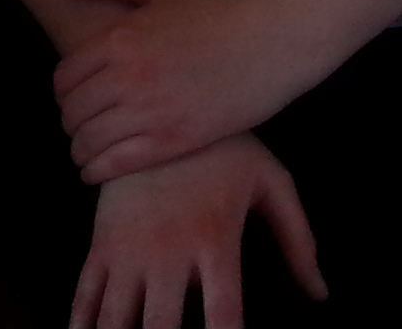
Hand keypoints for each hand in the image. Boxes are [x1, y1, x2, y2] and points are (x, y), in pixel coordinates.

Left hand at [49, 0, 331, 183]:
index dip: (65, 90)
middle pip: (72, 113)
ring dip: (80, 149)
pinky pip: (113, 166)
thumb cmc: (217, 8)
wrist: (272, 40)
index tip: (77, 95)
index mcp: (120, 38)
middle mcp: (128, 76)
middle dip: (72, 120)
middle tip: (84, 123)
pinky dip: (95, 171)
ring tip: (89, 149)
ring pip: (87, 143)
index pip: (64, 78)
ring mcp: (149, 112)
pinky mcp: (172, 142)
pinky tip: (98, 169)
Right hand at [71, 134, 323, 328]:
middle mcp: (169, 250)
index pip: (223, 313)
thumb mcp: (269, 182)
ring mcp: (131, 247)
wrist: (161, 96)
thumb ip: (296, 239)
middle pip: (161, 326)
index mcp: (215, 240)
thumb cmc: (225, 148)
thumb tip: (319, 292)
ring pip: (115, 317)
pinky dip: (82, 322)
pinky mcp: (103, 240)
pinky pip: (85, 293)